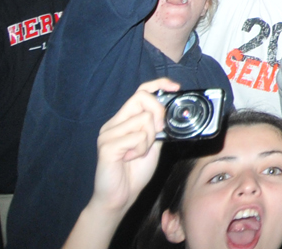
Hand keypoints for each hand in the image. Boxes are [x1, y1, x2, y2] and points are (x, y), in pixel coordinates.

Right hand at [88, 79, 176, 212]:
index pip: (139, 92)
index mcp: (124, 121)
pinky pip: (135, 138)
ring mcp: (107, 133)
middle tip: (157, 132)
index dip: (158, 85)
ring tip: (137, 154)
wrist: (118, 196)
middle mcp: (113, 123)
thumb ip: (157, 129)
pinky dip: (140, 150)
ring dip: (148, 140)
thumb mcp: (152, 145)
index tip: (174, 88)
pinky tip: (129, 159)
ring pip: (142, 120)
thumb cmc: (134, 172)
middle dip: (158, 113)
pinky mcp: (106, 146)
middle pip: (141, 99)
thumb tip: (169, 114)